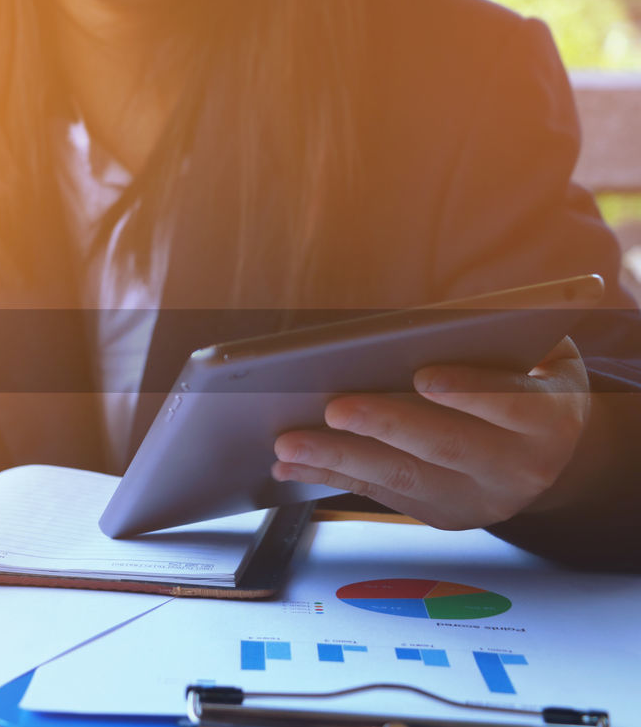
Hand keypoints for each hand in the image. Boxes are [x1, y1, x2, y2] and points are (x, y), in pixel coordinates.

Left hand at [271, 337, 589, 529]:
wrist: (549, 450)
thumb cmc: (528, 378)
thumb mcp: (537, 353)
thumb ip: (499, 339)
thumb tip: (431, 324)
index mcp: (549, 420)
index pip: (512, 404)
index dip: (470, 392)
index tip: (424, 376)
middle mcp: (520, 468)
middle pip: (445, 447)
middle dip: (384, 426)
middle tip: (332, 409)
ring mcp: (478, 499)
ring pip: (403, 479)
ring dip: (339, 459)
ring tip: (287, 443)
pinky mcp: (442, 514)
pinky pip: (380, 494)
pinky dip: (330, 476)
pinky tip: (289, 464)